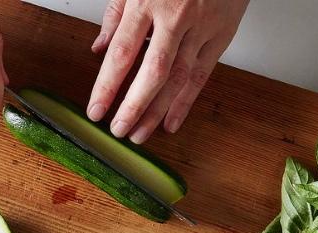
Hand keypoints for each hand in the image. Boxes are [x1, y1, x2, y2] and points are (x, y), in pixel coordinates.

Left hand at [88, 0, 247, 142]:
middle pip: (152, 72)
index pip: (122, 54)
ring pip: (178, 78)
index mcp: (147, 1)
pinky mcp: (221, 35)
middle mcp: (175, 17)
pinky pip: (202, 74)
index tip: (96, 110)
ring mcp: (201, 27)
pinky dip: (186, 101)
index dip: (107, 86)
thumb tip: (99, 48)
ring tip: (139, 134)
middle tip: (117, 130)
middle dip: (133, 106)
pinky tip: (171, 122)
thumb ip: (116, 14)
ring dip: (157, 111)